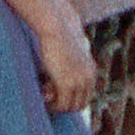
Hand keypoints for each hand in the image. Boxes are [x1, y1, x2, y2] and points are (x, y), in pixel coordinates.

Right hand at [34, 0, 97, 115]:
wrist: (58, 27)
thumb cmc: (60, 36)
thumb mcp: (71, 51)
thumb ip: (72, 62)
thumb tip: (67, 69)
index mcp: (91, 71)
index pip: (86, 96)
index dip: (71, 98)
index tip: (56, 92)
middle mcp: (89, 79)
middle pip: (80, 105)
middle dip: (64, 103)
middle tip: (48, 94)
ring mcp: (79, 82)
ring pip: (70, 107)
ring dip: (57, 105)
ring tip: (44, 93)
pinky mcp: (67, 84)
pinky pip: (60, 105)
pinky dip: (52, 105)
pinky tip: (42, 93)